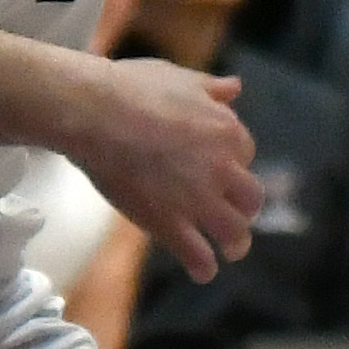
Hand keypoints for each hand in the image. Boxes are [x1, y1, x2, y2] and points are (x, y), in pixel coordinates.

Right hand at [68, 50, 261, 280]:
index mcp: (225, 130)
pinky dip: (204, 267)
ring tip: (231, 250)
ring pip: (235, 232)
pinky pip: (199, 256)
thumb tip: (235, 88)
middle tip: (232, 211)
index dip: (233, 160)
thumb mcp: (180, 77)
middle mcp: (221, 168)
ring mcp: (198, 199)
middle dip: (244, 206)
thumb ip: (211, 88)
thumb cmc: (134, 89)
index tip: (220, 166)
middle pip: (251, 196)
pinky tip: (202, 271)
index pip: (245, 151)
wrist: (98, 114)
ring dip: (236, 243)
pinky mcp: (171, 223)